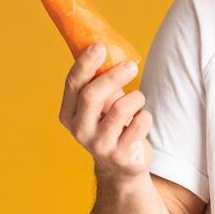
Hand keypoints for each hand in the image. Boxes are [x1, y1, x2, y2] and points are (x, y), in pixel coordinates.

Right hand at [58, 43, 153, 182]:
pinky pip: (140, 123)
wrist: (121, 167)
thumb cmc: (111, 125)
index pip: (73, 84)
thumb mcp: (101, 105)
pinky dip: (145, 116)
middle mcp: (79, 130)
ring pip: (121, 108)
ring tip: (138, 100)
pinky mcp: (121, 155)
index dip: (85, 64)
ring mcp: (99, 145)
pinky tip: (141, 121)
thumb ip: (100, 82)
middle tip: (132, 65)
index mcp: (68, 114)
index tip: (99, 47)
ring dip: (136, 98)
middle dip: (113, 76)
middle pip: (92, 95)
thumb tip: (105, 48)